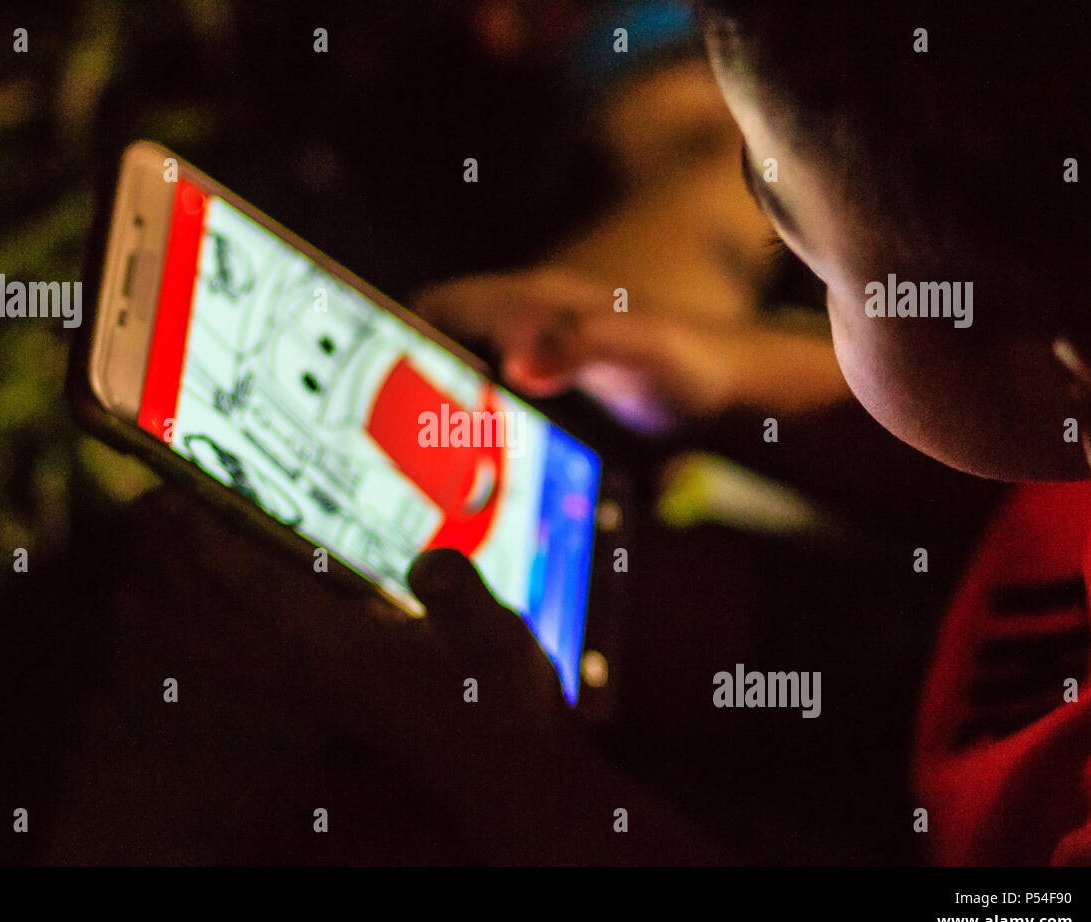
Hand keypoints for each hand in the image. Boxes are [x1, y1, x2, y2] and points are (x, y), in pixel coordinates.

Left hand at [117, 488, 727, 862]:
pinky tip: (210, 633)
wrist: (504, 773)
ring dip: (176, 615)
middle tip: (141, 513)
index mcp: (338, 650)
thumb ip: (467, 604)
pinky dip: (209, 646)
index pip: (254, 587)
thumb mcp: (500, 644)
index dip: (207, 541)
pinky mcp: (325, 697)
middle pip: (216, 620)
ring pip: (222, 653)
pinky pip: (244, 669)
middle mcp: (310, 672)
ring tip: (131, 590)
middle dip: (174, 567)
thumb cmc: (503, 706)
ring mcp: (313, 690)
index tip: (168, 495)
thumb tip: (433, 563)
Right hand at [413, 266, 847, 431]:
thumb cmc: (689, 360)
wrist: (730, 378)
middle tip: (371, 422)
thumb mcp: (640, 352)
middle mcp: (529, 316)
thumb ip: (583, 347)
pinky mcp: (550, 373)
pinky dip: (472, 410)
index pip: (447, 306)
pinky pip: (493, 385)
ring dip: (436, 393)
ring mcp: (537, 344)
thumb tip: (516, 361)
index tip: (360, 368)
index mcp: (538, 301)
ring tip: (399, 444)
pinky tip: (463, 451)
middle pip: (445, 334)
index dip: (400, 328)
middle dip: (406, 367)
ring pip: (466, 361)